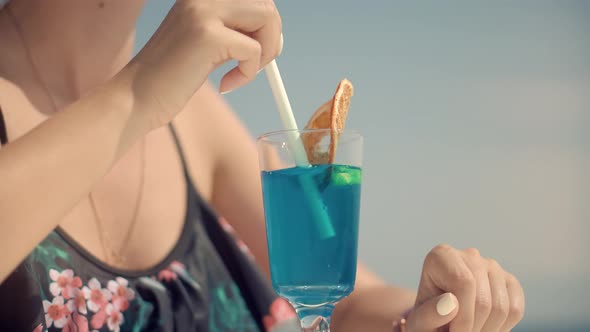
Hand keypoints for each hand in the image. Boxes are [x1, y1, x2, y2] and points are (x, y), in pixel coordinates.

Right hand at [127, 0, 281, 128]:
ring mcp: (203, 11)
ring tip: (242, 72)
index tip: (258, 50)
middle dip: (271, 38)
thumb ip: (232, 28)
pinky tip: (225, 85)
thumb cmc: (171, 77)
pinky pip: (254, 51)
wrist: (135, 98)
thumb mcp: (205, 42)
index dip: (266, 24)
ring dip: (265, 52)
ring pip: (267, 19)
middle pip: (266, 4)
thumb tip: (272, 27)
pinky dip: (247, 74)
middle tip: (253, 65)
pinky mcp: (207, 35)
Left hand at [401, 245, 524, 331]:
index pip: (463, 282)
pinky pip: (515, 310)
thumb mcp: (420, 322)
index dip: (463, 318)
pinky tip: (484, 328)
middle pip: (483, 300)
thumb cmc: (429, 319)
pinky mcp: (509, 281)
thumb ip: (429, 315)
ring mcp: (492, 267)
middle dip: (473, 328)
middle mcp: (469, 255)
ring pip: (501, 308)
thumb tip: (451, 303)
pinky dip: (502, 328)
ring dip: (487, 331)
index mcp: (442, 256)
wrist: (442, 320)